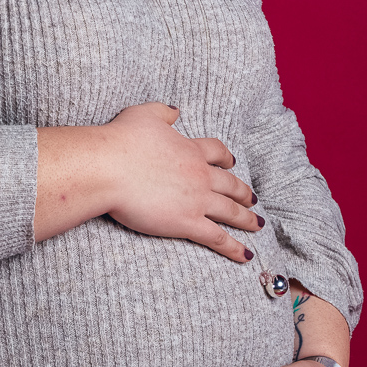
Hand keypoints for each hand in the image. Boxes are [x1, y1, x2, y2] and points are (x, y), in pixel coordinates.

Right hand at [101, 103, 260, 263]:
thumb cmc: (121, 141)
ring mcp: (196, 200)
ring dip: (245, 219)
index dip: (226, 158)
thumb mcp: (143, 114)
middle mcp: (199, 174)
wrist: (109, 167)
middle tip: (252, 200)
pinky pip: (218, 238)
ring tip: (257, 225)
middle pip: (230, 184)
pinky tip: (246, 256)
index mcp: (189, 149)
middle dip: (243, 193)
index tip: (232, 163)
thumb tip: (175, 110)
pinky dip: (234, 248)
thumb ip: (163, 112)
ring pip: (230, 211)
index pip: (217, 152)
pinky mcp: (187, 222)